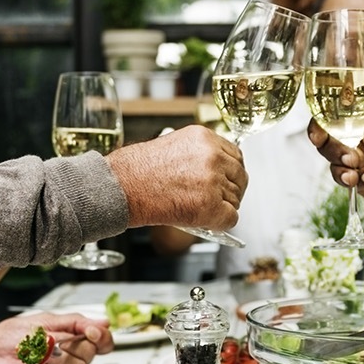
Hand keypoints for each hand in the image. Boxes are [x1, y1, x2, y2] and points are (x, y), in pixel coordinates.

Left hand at [0, 313, 113, 363]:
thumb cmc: (10, 337)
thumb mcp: (44, 320)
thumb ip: (75, 322)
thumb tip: (103, 322)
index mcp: (72, 338)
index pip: (101, 342)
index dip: (102, 338)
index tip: (92, 332)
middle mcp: (70, 358)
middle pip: (89, 355)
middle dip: (72, 345)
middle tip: (53, 338)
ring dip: (57, 358)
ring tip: (38, 350)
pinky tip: (34, 363)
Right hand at [108, 125, 245, 229]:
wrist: (122, 186)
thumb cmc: (138, 169)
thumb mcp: (175, 146)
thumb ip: (200, 155)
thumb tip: (218, 172)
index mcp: (205, 138)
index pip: (236, 156)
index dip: (231, 172)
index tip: (225, 181)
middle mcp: (213, 156)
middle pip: (240, 177)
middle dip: (231, 191)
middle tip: (217, 200)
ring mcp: (213, 181)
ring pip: (235, 200)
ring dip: (222, 208)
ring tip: (198, 209)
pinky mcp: (210, 206)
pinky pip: (231, 219)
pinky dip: (219, 224)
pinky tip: (203, 221)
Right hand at [308, 112, 363, 202]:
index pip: (334, 122)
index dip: (320, 126)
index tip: (319, 134)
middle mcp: (358, 144)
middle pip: (329, 146)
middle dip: (330, 151)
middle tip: (348, 158)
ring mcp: (361, 165)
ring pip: (337, 167)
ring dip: (340, 170)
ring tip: (354, 174)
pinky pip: (352, 185)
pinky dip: (355, 183)